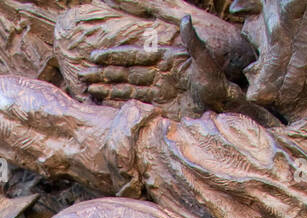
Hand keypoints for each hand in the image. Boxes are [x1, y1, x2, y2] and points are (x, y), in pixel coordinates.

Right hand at [79, 16, 240, 112]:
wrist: (223, 107)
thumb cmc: (216, 83)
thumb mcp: (206, 60)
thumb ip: (193, 42)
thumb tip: (186, 20)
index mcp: (165, 60)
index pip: (134, 57)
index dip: (114, 56)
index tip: (95, 56)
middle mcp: (157, 75)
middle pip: (124, 73)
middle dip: (104, 74)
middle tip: (83, 75)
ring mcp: (157, 92)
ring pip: (125, 89)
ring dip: (107, 89)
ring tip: (88, 89)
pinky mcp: (159, 108)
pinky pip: (135, 105)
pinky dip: (119, 105)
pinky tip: (106, 104)